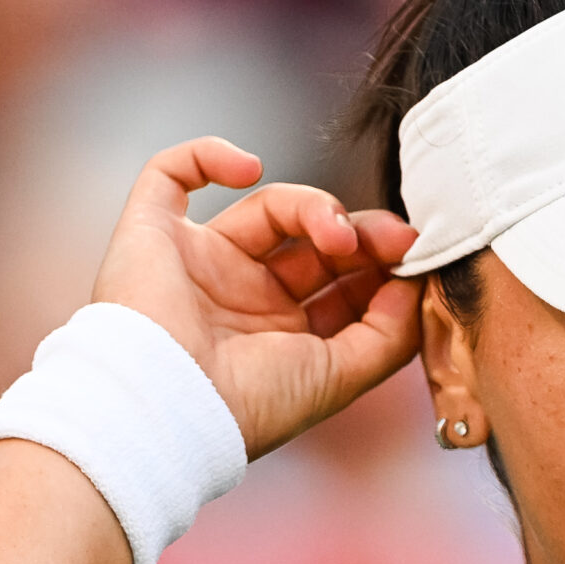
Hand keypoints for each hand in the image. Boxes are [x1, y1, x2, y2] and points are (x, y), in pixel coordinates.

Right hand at [88, 137, 423, 456]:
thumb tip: (413, 284)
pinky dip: (207, 155)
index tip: (412, 258)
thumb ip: (389, 334)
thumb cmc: (248, 405)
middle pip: (313, 241)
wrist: (165, 407)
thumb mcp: (341, 377)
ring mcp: (198, 264)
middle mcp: (242, 297)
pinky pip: (170, 173)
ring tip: (335, 234)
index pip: (340, 283)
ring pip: (268, 206)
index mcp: (282, 336)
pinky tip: (249, 167)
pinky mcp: (151, 234)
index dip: (378, 265)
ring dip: (314, 205)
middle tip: (394, 237)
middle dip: (359, 233)